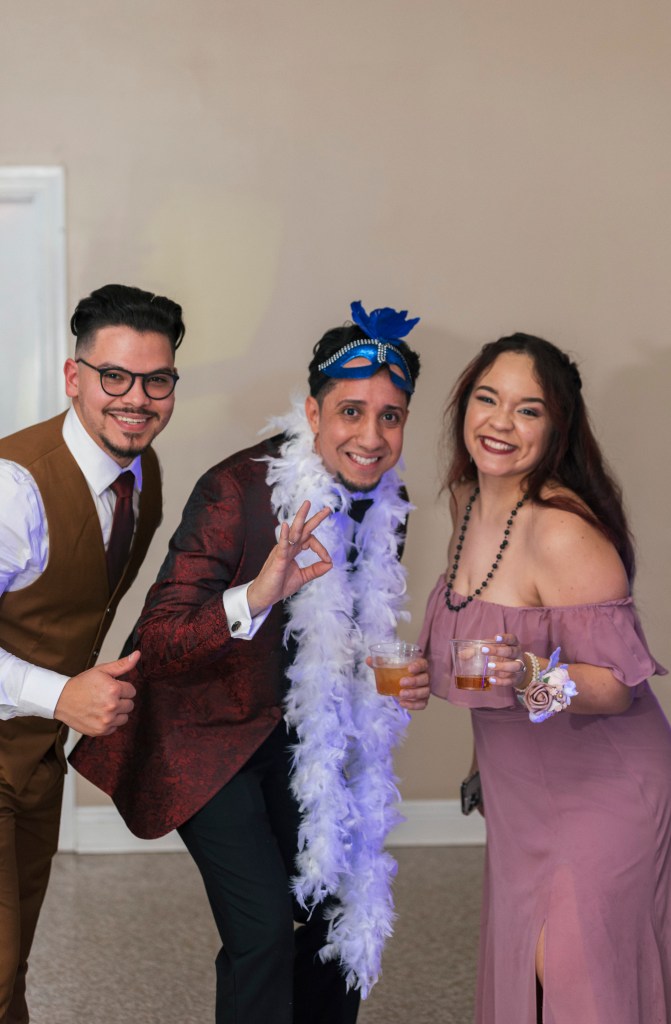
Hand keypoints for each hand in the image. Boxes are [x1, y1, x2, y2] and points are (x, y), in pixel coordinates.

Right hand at [54, 650, 139, 735]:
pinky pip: (114, 728)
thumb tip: (137, 655)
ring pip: (124, 718)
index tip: (112, 688)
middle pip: (130, 705)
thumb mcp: (102, 670)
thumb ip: (122, 664)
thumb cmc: (82, 684)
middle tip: (106, 697)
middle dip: (121, 700)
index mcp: (114, 689)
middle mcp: (111, 706)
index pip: (132, 691)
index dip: (122, 688)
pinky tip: (98, 714)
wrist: (61, 699)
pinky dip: (109, 723)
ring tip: (103, 706)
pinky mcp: (100, 730)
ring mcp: (106, 720)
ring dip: (117, 713)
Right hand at [247, 501, 331, 615]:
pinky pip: (281, 545)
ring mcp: (282, 551)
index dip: (321, 549)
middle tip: (328, 509)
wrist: (264, 596)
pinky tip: (285, 525)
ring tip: (307, 504)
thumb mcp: (302, 577)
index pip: (310, 541)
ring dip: (300, 517)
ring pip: (293, 531)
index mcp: (293, 550)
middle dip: (315, 518)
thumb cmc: (279, 585)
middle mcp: (288, 547)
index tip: (328, 560)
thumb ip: (315, 570)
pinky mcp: (277, 559)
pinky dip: (283, 535)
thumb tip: (330, 564)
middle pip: (303, 529)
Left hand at [364, 654, 430, 710]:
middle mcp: (425, 677)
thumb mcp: (390, 666)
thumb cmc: (398, 672)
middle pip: (425, 679)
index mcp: (419, 666)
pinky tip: (403, 703)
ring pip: (425, 692)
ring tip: (401, 694)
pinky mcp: (423, 700)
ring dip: (413, 694)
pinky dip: (413, 705)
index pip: (423, 664)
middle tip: (401, 682)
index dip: (418, 666)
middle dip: (414, 681)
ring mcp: (425, 689)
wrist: (402, 684)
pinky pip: (422, 704)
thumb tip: (368, 660)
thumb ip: (380, 662)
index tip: (409, 668)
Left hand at [481, 633, 525, 687]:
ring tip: (489, 666)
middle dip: (498, 651)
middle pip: (511, 651)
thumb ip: (482, 649)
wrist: (516, 673)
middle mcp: (518, 655)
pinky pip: (510, 681)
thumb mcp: (494, 650)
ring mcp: (519, 668)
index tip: (495, 637)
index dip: (505, 638)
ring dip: (502, 666)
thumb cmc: (502, 657)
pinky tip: (491, 680)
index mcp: (513, 645)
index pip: (512, 639)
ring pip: (515, 666)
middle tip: (483, 650)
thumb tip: (464, 653)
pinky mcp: (516, 680)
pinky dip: (501, 681)